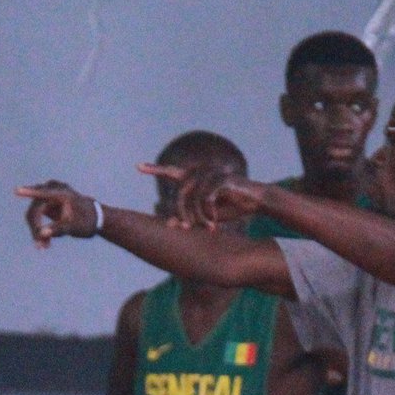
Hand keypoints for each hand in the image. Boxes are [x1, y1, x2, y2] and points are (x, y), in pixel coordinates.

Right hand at [16, 181, 98, 247]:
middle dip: (35, 228)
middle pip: (35, 209)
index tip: (16, 191)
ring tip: (43, 247)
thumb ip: (58, 229)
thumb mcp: (74, 227)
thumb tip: (41, 234)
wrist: (94, 218)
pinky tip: (45, 244)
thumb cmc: (86, 221)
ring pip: (33, 213)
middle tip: (40, 246)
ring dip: (36, 231)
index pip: (42, 193)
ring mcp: (47, 195)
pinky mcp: (44, 203)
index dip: (29, 193)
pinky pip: (36, 216)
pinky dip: (39, 229)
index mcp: (62, 192)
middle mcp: (52, 189)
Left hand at [138, 162, 265, 229]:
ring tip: (206, 227)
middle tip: (185, 228)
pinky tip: (214, 222)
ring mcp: (212, 173)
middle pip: (180, 193)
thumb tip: (167, 225)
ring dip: (197, 216)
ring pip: (192, 197)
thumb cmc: (231, 207)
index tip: (138, 167)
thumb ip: (188, 216)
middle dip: (181, 213)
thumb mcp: (206, 215)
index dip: (155, 169)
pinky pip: (207, 198)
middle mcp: (201, 172)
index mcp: (195, 178)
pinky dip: (208, 213)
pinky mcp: (223, 179)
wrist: (256, 201)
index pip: (171, 172)